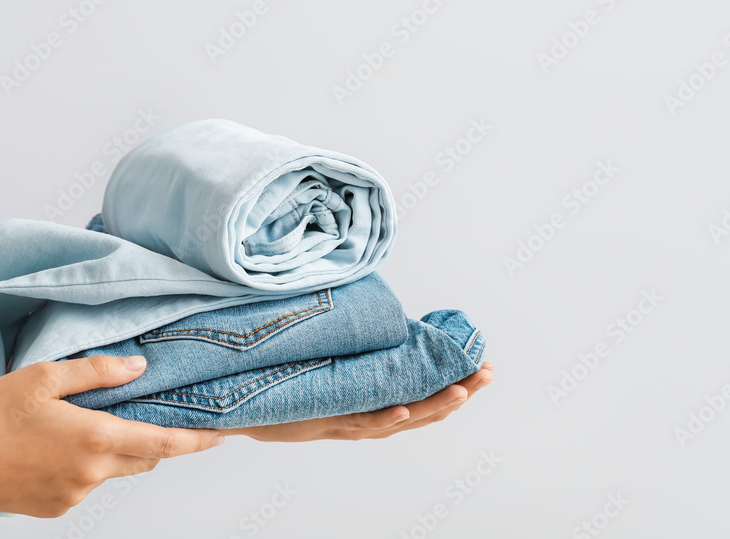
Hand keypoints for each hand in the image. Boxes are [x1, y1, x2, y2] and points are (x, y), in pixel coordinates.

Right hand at [0, 355, 224, 516]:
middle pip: (144, 459)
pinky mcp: (55, 509)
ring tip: (93, 426)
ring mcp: (73, 496)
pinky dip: (88, 467)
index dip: (196, 441)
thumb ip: (98, 372)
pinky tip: (61, 448)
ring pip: (114, 472)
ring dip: (117, 452)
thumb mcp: (46, 376)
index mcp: (95, 439)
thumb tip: (139, 367)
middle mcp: (91, 473)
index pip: (163, 444)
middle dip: (155, 441)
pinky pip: (87, 486)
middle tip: (154, 417)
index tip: (222, 437)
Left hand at [219, 362, 493, 441]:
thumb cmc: (289, 379)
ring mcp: (349, 421)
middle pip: (425, 409)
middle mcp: (368, 414)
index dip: (457, 381)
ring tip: (461, 390)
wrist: (243, 403)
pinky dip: (385, 418)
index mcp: (373, 399)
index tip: (484, 364)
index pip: (425, 393)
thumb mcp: (332, 358)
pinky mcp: (325, 421)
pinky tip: (404, 408)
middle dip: (459, 392)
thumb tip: (380, 307)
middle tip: (486, 373)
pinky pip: (360, 422)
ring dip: (434, 406)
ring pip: (402, 418)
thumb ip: (359, 341)